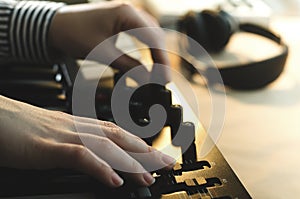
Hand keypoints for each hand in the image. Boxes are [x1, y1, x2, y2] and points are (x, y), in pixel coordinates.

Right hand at [0, 96, 174, 186]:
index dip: (138, 144)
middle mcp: (77, 128)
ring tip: (149, 176)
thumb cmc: (20, 127)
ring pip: (106, 147)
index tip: (155, 154)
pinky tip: (115, 180)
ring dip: (130, 162)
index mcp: (78, 126)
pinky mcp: (48, 147)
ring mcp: (64, 136)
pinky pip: (80, 156)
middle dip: (145, 152)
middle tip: (166, 163)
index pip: (116, 134)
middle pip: (119, 138)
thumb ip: (74, 143)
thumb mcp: (53, 135)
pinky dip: (100, 168)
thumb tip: (91, 156)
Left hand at [48, 1, 170, 82]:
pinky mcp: (123, 21)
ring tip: (158, 72)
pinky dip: (147, 48)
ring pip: (151, 35)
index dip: (162, 60)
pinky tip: (149, 59)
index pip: (153, 38)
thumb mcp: (102, 53)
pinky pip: (142, 34)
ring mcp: (127, 14)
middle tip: (163, 79)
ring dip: (156, 53)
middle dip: (161, 58)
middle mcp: (130, 11)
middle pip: (156, 35)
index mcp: (126, 13)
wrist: (55, 26)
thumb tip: (146, 80)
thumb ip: (127, 66)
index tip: (165, 78)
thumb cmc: (73, 33)